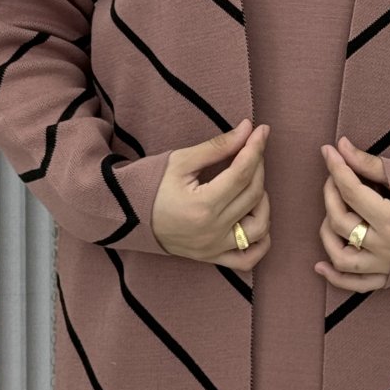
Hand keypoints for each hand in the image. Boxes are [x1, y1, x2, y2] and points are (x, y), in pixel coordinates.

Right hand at [152, 119, 270, 270]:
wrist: (126, 215)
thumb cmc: (151, 185)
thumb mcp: (181, 161)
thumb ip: (217, 146)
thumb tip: (247, 129)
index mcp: (202, 206)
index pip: (242, 173)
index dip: (255, 149)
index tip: (262, 130)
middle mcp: (211, 231)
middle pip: (253, 195)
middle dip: (258, 166)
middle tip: (253, 147)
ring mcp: (213, 248)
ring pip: (259, 228)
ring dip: (264, 202)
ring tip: (251, 183)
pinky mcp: (212, 257)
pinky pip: (247, 259)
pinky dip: (261, 242)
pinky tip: (255, 218)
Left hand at [315, 137, 389, 291]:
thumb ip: (370, 164)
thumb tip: (341, 146)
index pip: (351, 190)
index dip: (336, 167)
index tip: (328, 150)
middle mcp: (387, 247)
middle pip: (341, 221)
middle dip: (331, 192)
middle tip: (337, 173)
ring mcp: (388, 266)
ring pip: (342, 257)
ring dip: (327, 233)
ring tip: (330, 212)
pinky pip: (357, 286)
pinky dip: (336, 278)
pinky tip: (320, 266)